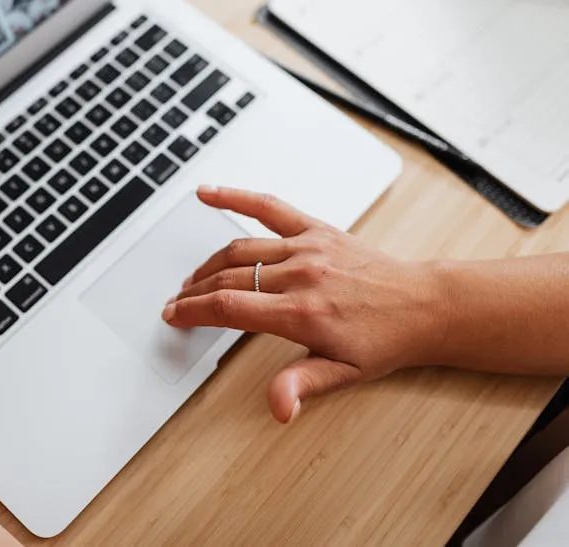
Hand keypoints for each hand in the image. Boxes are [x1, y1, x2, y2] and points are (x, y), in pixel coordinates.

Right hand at [163, 187, 444, 423]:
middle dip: (193, 292)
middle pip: (228, 279)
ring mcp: (307, 248)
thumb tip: (278, 406)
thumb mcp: (343, 374)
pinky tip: (210, 193)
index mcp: (302, 313)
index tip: (175, 316)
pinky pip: (269, 207)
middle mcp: (301, 275)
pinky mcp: (317, 230)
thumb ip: (302, 385)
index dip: (193, 312)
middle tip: (176, 302)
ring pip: (240, 249)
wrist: (424, 306)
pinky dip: (236, 197)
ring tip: (192, 278)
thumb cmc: (385, 340)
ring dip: (208, 264)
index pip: (229, 308)